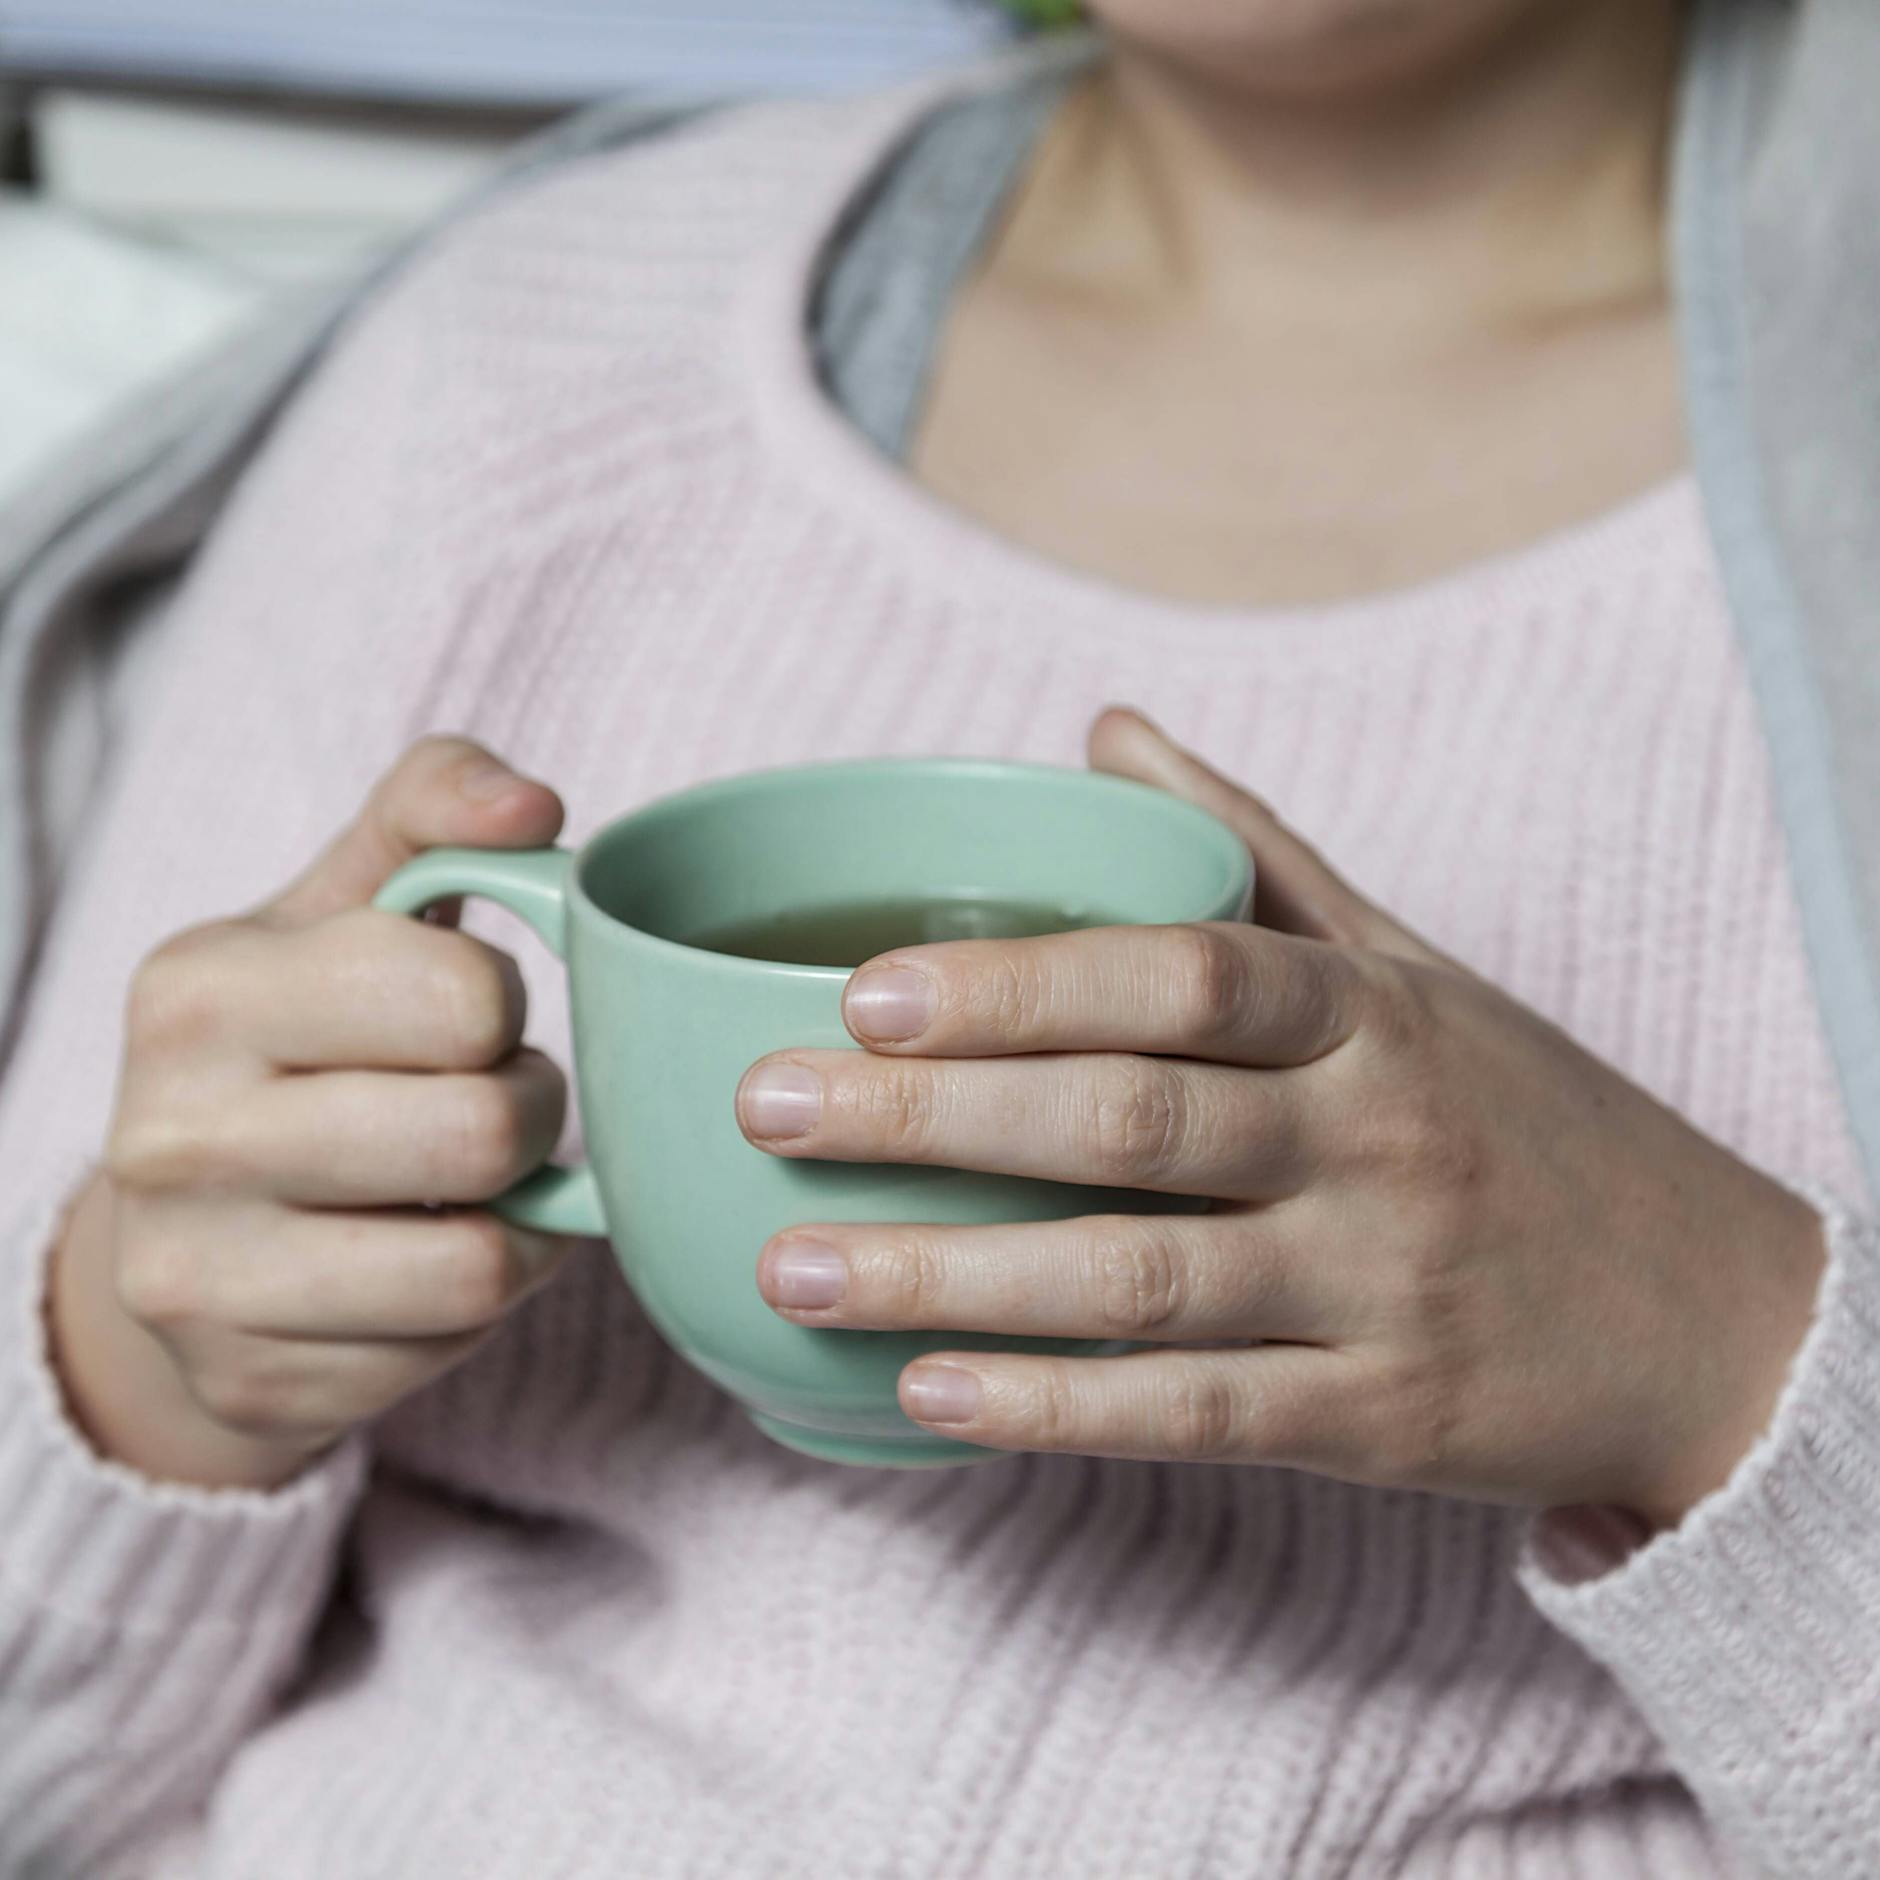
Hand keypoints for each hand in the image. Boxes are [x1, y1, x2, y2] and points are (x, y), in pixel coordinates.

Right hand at [50, 737, 572, 1490]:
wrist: (189, 1229)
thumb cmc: (301, 1040)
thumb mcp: (343, 906)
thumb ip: (431, 811)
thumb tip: (531, 806)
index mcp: (200, 989)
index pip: (465, 994)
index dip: (504, 1004)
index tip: (467, 1012)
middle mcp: (171, 1135)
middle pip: (484, 1131)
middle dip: (531, 1111)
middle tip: (501, 1100)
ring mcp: (198, 1275)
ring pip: (476, 1261)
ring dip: (519, 1214)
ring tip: (478, 1179)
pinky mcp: (252, 1379)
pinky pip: (453, 1342)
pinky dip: (484, 1294)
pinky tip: (436, 1250)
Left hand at [737, 708, 1827, 1527]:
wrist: (1712, 1315)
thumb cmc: (1524, 1118)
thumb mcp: (1411, 967)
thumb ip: (1255, 855)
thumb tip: (1107, 729)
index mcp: (1370, 1013)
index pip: (1182, 976)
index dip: (1018, 984)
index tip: (860, 992)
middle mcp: (1374, 1139)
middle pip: (1128, 1120)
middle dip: (932, 1120)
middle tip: (765, 1113)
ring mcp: (1380, 1286)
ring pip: (1137, 1280)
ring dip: (951, 1277)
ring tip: (793, 1270)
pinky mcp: (1380, 1421)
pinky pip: (1195, 1415)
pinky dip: (1055, 1408)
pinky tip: (923, 1396)